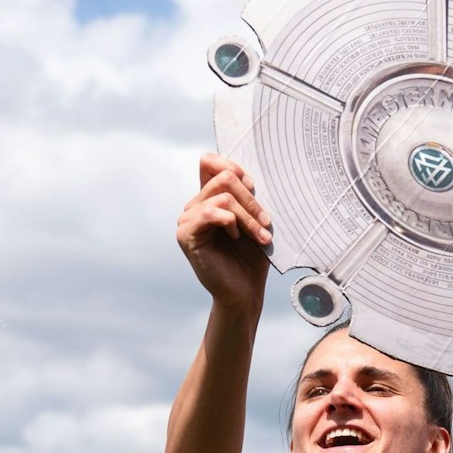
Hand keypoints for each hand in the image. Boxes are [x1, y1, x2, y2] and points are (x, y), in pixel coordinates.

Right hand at [178, 154, 271, 311]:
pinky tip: (236, 236)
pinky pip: (209, 212)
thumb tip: (243, 175)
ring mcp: (187, 219)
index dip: (232, 165)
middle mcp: (195, 205)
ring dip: (248, 215)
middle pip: (223, 177)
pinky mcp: (186, 235)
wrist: (245, 291)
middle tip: (266, 222)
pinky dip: (231, 221)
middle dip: (251, 199)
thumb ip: (245, 194)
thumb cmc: (251, 257)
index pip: (210, 162)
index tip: (253, 186)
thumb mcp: (254, 218)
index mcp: (209, 198)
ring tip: (261, 235)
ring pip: (222, 196)